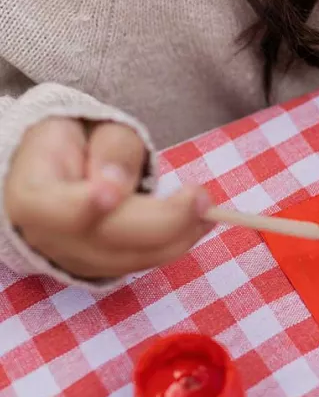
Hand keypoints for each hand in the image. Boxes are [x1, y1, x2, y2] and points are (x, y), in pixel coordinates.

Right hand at [4, 117, 212, 279]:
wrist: (67, 168)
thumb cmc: (81, 142)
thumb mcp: (95, 129)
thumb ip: (111, 150)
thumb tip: (115, 182)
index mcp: (32, 197)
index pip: (55, 210)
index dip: (84, 207)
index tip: (112, 192)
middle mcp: (50, 238)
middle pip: (108, 240)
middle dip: (161, 221)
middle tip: (200, 197)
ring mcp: (77, 258)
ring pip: (133, 257)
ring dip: (179, 234)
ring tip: (208, 207)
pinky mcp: (105, 267)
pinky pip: (145, 261)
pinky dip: (178, 242)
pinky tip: (201, 221)